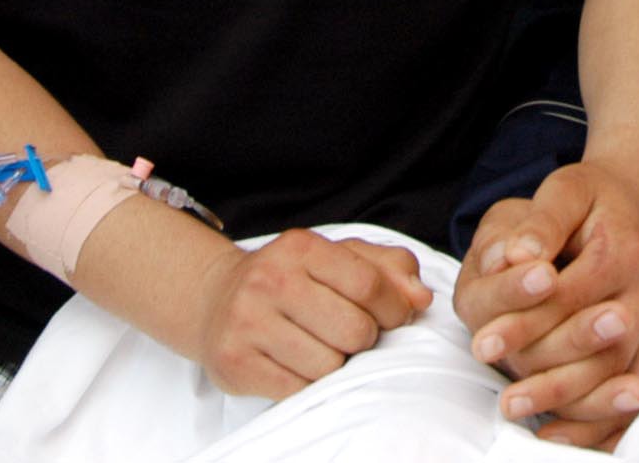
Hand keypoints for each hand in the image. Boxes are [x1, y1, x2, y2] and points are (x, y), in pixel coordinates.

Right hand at [190, 230, 432, 398]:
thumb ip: (389, 268)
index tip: (395, 317)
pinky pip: (297, 390)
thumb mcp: (339, 257)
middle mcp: (270, 280)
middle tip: (351, 334)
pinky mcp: (235, 363)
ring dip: (335, 364)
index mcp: (301, 248)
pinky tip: (296, 364)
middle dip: (364, 339)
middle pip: (353, 329)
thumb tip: (422, 298)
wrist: (216, 299)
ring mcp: (247, 322)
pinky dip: (307, 384)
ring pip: (328, 365)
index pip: (369, 284)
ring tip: (320, 347)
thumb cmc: (292, 278)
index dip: (394, 308)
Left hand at [455, 161, 638, 448]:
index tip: (483, 343)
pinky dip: (604, 422)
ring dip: (570, 402)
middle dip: (548, 373)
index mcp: (625, 248)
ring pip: (621, 374)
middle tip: (501, 394)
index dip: (527, 319)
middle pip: (604, 345)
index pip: (575, 293)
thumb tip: (518, 252)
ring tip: (516, 409)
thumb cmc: (593, 198)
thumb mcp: (566, 188)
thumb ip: (544, 219)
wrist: (635, 202)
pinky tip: (558, 435)